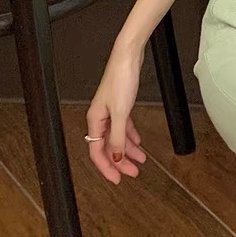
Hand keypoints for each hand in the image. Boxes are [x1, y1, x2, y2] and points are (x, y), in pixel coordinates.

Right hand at [86, 42, 147, 183]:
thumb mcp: (121, 112)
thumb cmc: (121, 78)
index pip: (97, 152)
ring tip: (140, 160)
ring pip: (117, 138)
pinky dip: (130, 135)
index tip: (118, 179)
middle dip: (120, 162)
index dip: (107, 168)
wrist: (128, 57)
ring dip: (128, 150)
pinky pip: (123, 126)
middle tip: (132, 173)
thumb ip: (118, 137)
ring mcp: (110, 111)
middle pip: (108, 147)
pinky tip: (138, 141)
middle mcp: (100, 118)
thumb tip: (117, 157)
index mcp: (95, 120)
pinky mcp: (120, 104)